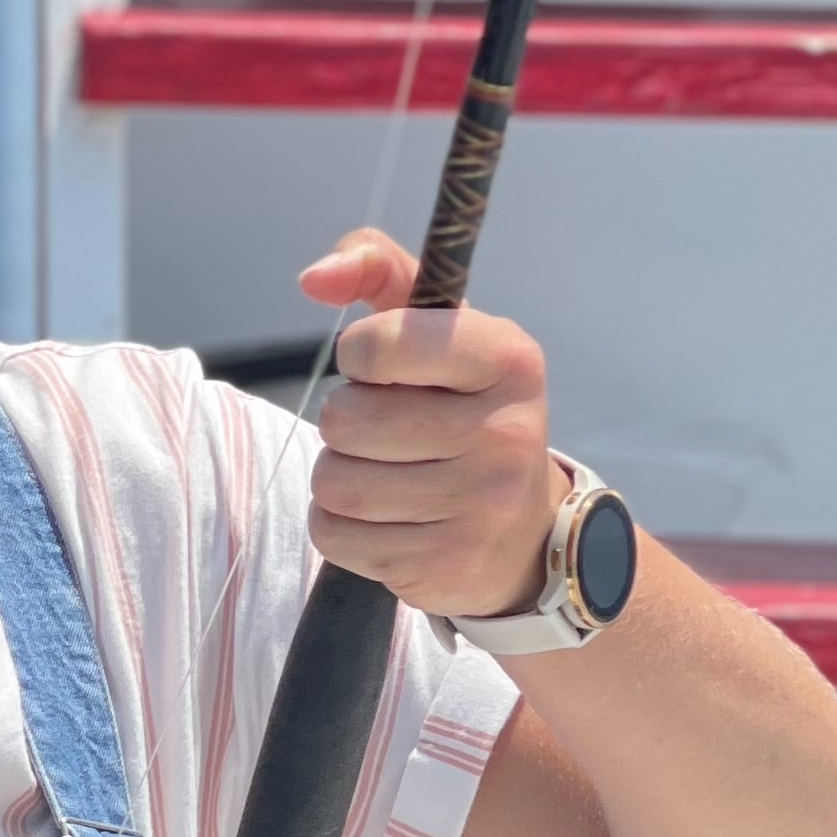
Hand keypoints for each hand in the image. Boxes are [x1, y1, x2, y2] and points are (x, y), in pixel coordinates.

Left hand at [297, 225, 563, 620]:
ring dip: (337, 477)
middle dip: (345, 423)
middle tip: (384, 432)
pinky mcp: (442, 564)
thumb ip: (382, 272)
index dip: (360, 354)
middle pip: (346, 419)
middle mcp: (504, 432)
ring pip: (333, 482)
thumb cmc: (464, 411)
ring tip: (383, 474)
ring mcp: (478, 505)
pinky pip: (334, 535)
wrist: (522, 532)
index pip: (384, 342)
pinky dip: (339, 525)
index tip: (381, 366)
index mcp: (508, 359)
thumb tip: (314, 276)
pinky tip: (383, 518)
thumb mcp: (443, 331)